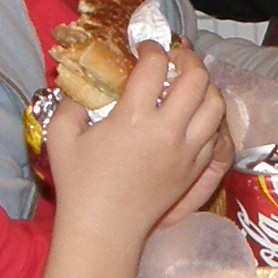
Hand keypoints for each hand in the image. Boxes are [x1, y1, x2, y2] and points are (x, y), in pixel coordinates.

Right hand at [42, 44, 225, 245]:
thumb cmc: (79, 185)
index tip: (144, 49)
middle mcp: (167, 131)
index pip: (156, 65)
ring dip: (206, 86)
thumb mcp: (60, 137)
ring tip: (191, 84)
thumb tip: (79, 88)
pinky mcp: (195, 169)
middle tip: (175, 58)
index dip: (152, 47)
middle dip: (188, 58)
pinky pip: (217, 134)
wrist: (104, 230)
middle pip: (197, 78)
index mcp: (133, 118)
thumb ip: (69, 104)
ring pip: (216, 105)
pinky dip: (211, 117)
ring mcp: (187, 152)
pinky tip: (195, 115)